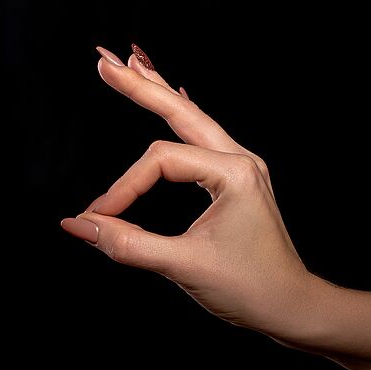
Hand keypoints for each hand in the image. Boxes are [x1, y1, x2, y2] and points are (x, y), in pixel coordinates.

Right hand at [61, 46, 329, 348]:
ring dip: (159, 91)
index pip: (160, 162)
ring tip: (131, 62)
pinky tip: (174, 92)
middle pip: (180, 111)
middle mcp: (241, 160)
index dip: (123, 187)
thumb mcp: (183, 266)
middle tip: (103, 62)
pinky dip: (180, 114)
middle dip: (140, 87)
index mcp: (234, 173)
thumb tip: (77, 225)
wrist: (293, 307)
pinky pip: (203, 136)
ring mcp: (242, 167)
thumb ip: (126, 244)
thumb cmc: (250, 289)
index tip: (97, 217)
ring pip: (192, 118)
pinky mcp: (237, 180)